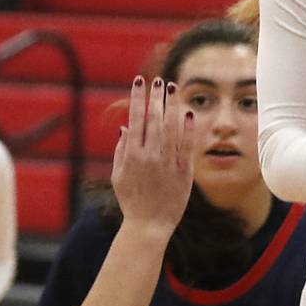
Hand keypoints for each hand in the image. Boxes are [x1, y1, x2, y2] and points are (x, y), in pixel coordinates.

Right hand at [111, 77, 193, 233]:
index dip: (138, 98)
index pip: (136, 119)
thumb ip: (121, 150)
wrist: (149, 226)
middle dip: (156, 97)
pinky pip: (187, 144)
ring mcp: (168, 162)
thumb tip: (125, 126)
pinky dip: (188, 128)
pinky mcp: (183, 171)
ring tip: (173, 88)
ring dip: (172, 105)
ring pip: (171, 127)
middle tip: (159, 80)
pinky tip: (188, 112)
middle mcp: (150, 155)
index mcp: (132, 155)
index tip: (140, 82)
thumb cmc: (132, 201)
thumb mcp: (118, 176)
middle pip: (154, 118)